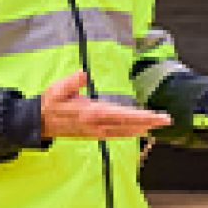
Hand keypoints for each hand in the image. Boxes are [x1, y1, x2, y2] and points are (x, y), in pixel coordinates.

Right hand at [41, 71, 170, 139]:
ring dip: (143, 127)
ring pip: (125, 131)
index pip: (121, 115)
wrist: (40, 122)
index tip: (154, 115)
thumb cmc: (51, 102)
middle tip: (167, 119)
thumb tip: (83, 73)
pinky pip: (118, 134)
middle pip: (128, 124)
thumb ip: (71, 82)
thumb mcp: (57, 89)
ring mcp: (97, 131)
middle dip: (148, 122)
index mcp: (90, 113)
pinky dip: (131, 132)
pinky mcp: (96, 134)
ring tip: (159, 123)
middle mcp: (97, 124)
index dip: (139, 116)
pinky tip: (141, 129)